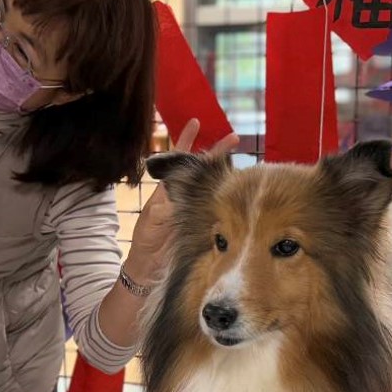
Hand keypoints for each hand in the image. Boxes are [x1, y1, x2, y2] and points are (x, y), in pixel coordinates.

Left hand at [126, 119, 239, 281]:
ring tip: (244, 161)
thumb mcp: (152, 224)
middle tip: (235, 137)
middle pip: (203, 169)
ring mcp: (195, 210)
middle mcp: (184, 196)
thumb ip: (162, 210)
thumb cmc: (147, 244)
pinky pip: (219, 206)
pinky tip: (244, 193)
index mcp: (168, 191)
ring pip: (214, 186)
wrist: (150, 269)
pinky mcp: (203, 224)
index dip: (187, 140)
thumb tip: (172, 196)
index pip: (180, 160)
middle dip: (218, 152)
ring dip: (228, 173)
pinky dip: (232, 198)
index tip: (196, 122)